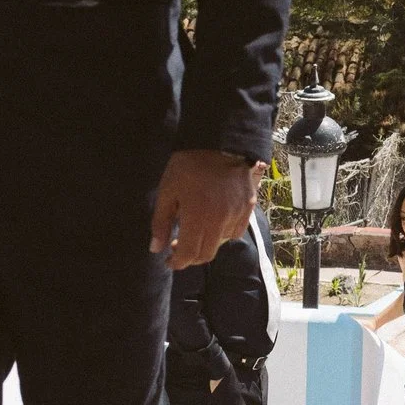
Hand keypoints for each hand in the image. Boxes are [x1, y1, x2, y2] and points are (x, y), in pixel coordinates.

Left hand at [152, 149, 261, 269]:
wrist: (220, 142)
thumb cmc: (188, 166)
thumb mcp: (167, 191)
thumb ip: (161, 222)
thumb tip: (156, 249)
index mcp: (198, 217)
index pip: (189, 253)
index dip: (178, 262)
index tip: (169, 260)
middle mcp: (220, 221)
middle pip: (207, 254)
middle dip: (191, 257)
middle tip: (179, 249)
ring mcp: (237, 215)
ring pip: (220, 243)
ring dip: (206, 244)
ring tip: (196, 231)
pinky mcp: (248, 207)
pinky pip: (235, 231)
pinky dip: (222, 234)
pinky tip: (213, 223)